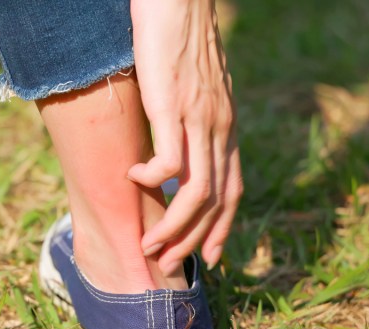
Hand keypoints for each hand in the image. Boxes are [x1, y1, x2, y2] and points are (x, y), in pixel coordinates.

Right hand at [129, 0, 242, 274]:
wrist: (178, 0)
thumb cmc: (180, 41)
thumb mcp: (195, 90)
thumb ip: (193, 122)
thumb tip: (178, 147)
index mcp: (226, 127)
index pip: (234, 190)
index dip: (223, 229)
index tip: (211, 258)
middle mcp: (219, 129)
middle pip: (216, 202)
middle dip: (194, 241)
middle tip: (168, 262)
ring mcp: (199, 119)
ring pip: (197, 193)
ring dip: (174, 227)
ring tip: (150, 243)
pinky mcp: (173, 106)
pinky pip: (171, 162)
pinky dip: (153, 180)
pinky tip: (134, 177)